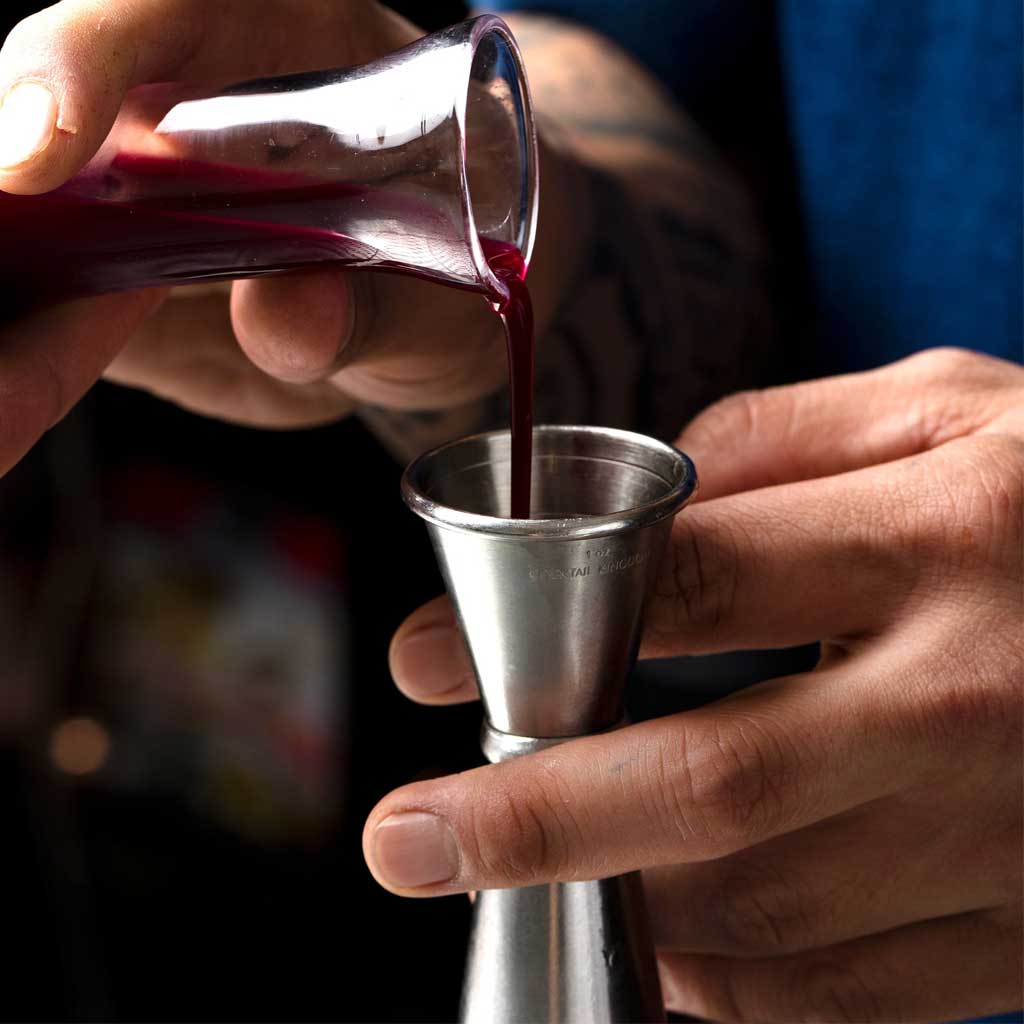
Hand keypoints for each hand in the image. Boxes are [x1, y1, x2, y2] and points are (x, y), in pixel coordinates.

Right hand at [0, 0, 565, 474]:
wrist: (423, 326)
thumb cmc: (449, 277)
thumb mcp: (435, 297)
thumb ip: (374, 310)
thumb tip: (286, 314)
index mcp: (288, 51)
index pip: (169, 6)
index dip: (89, 53)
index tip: (45, 142)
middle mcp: (193, 101)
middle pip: (57, 93)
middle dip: (17, 164)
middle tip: (6, 242)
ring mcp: (144, 185)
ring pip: (40, 197)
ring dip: (15, 257)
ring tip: (12, 334)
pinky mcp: (122, 266)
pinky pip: (57, 282)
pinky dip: (27, 324)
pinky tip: (22, 365)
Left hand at [374, 348, 1022, 1021]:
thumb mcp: (945, 409)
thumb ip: (775, 441)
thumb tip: (633, 507)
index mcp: (941, 536)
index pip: (693, 582)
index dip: (533, 619)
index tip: (420, 655)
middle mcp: (970, 694)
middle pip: (710, 782)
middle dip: (534, 819)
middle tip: (407, 841)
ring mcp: (1007, 830)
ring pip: (767, 907)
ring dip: (614, 904)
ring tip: (510, 875)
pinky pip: (852, 988)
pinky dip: (729, 983)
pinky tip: (651, 946)